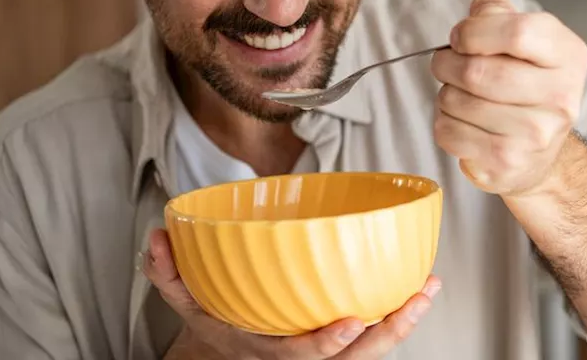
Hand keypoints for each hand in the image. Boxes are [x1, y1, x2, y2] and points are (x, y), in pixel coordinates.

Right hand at [143, 228, 440, 358]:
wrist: (231, 345)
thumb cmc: (217, 316)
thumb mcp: (185, 299)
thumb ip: (168, 272)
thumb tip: (156, 238)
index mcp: (270, 348)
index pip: (302, 355)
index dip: (328, 343)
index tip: (352, 322)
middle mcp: (304, 354)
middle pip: (354, 358)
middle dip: (387, 334)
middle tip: (413, 302)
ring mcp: (329, 348)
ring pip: (374, 348)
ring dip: (404, 320)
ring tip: (430, 287)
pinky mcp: (345, 335)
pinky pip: (378, 328)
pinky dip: (401, 309)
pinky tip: (423, 281)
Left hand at [430, 0, 586, 197]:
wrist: (542, 152)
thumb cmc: (526, 83)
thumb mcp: (526, 38)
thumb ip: (498, 13)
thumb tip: (478, 12)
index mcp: (568, 55)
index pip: (517, 32)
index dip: (474, 31)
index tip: (460, 38)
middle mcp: (561, 97)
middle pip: (478, 71)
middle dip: (447, 63)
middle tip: (446, 63)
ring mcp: (536, 135)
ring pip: (457, 102)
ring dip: (445, 93)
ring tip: (459, 94)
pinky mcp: (507, 164)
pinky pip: (449, 132)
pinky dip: (443, 122)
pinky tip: (462, 121)